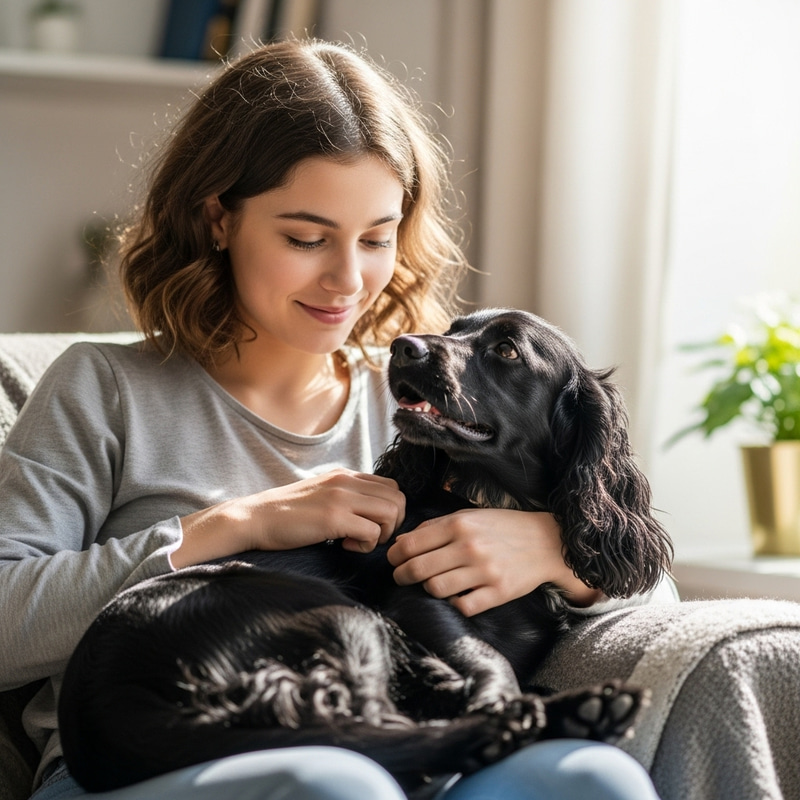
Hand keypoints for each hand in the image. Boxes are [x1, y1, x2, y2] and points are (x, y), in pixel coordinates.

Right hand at [174, 469, 404, 566]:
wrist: (254, 518)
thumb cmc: (287, 514)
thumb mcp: (322, 495)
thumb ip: (346, 496)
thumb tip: (373, 513)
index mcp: (346, 475)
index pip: (392, 486)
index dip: (390, 510)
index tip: (371, 526)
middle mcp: (347, 481)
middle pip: (398, 498)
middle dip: (393, 523)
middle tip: (371, 537)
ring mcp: (341, 497)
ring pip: (391, 512)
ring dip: (381, 534)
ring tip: (357, 542)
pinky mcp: (333, 517)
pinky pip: (373, 532)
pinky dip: (366, 545)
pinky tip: (344, 547)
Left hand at [387, 509, 600, 615]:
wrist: (546, 541)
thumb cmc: (502, 527)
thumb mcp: (468, 516)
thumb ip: (435, 527)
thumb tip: (401, 542)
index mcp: (459, 525)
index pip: (411, 545)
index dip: (395, 556)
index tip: (393, 560)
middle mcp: (469, 547)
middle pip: (418, 569)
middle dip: (401, 575)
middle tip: (400, 577)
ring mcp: (484, 572)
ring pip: (436, 589)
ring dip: (426, 589)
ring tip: (429, 584)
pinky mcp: (498, 593)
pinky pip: (462, 606)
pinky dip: (453, 603)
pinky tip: (454, 595)